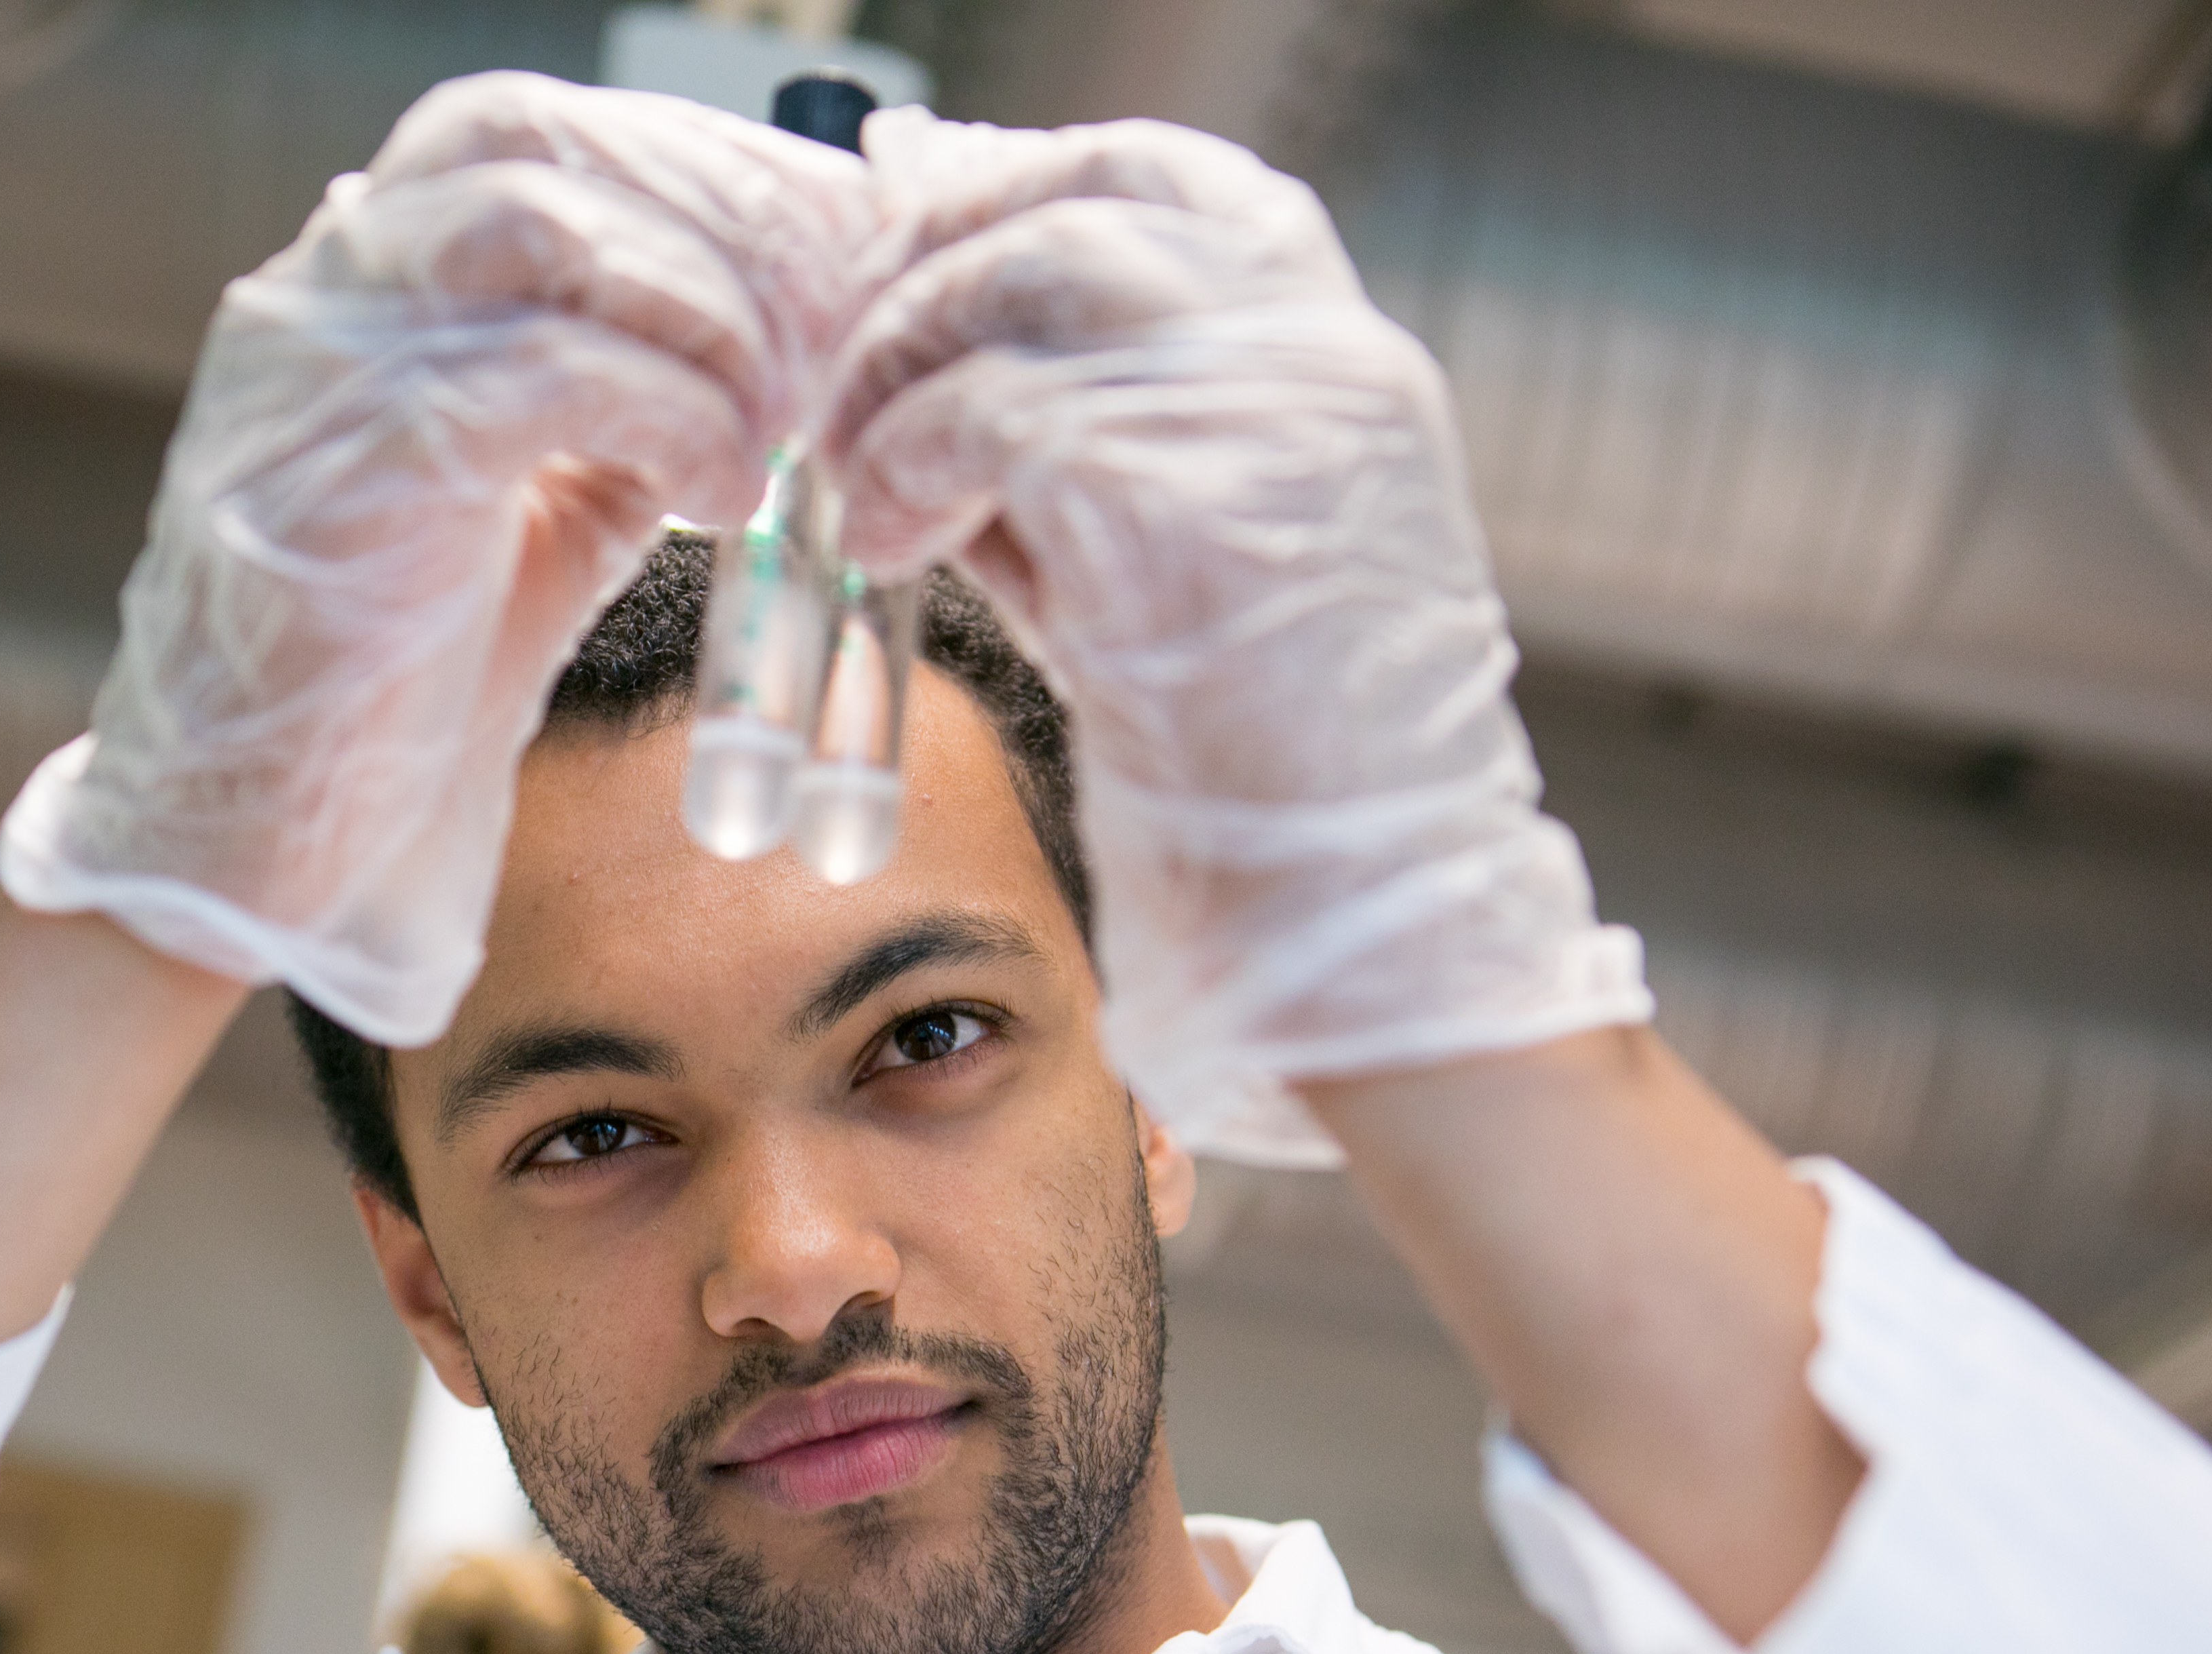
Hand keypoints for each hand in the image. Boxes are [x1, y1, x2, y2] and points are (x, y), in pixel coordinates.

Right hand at [1, 73, 874, 1044]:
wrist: (234, 848)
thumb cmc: (376, 700)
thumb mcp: (523, 529)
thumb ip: (611, 431)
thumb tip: (755, 382)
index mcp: (359, 292)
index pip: (530, 135)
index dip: (690, 163)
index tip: (819, 241)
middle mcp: (322, 299)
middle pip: (541, 150)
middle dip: (716, 220)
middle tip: (835, 323)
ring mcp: (321, 373)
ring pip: (543, 233)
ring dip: (700, 312)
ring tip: (776, 419)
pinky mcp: (352, 472)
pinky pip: (545, 375)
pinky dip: (669, 415)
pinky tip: (720, 490)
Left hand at [826, 114, 1648, 1163]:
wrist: (1367, 916)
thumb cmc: (1269, 773)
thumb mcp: (1173, 567)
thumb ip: (1080, 453)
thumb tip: (922, 374)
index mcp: (1340, 365)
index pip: (1166, 179)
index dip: (1015, 185)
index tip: (906, 243)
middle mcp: (1322, 362)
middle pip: (1085, 201)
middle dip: (933, 268)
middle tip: (844, 373)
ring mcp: (1268, 421)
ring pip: (1025, 280)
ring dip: (902, 370)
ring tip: (858, 482)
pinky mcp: (1184, 506)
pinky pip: (989, 413)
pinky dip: (902, 466)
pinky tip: (883, 545)